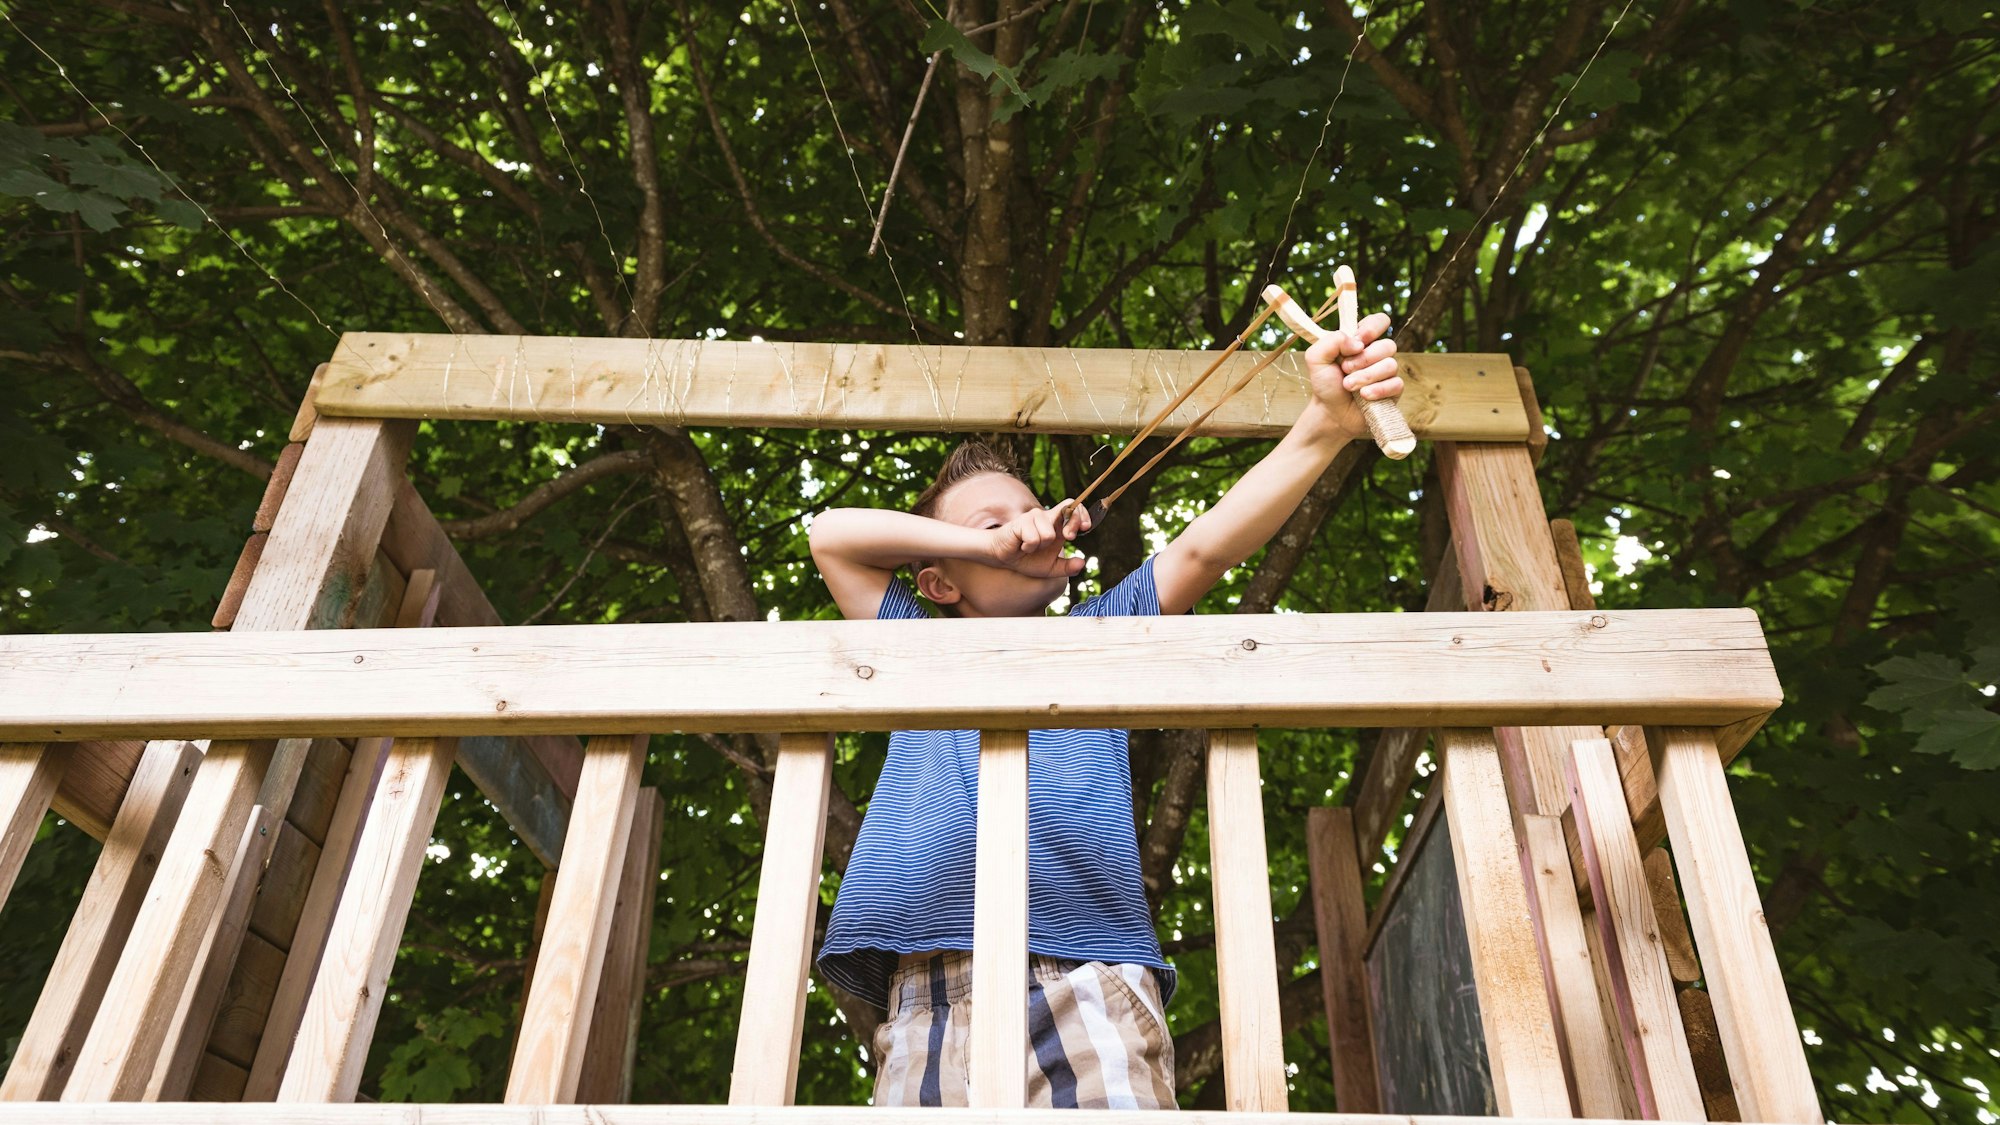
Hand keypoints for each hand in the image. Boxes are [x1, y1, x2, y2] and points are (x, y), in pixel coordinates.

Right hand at [988, 503, 1087, 577]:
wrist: (1003, 559)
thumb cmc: (1027, 560)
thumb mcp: (1051, 568)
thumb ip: (1067, 567)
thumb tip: (1082, 563)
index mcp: (1056, 524)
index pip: (1073, 508)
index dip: (1082, 514)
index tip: (1085, 528)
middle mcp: (1046, 517)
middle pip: (1068, 508)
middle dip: (1073, 524)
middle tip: (1068, 538)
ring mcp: (1033, 517)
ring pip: (1049, 535)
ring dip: (1040, 547)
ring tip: (1029, 547)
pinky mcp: (1021, 522)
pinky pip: (1033, 539)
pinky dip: (1028, 547)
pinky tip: (1021, 545)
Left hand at [1304, 312, 1401, 437]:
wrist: (1330, 412)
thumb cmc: (1325, 383)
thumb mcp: (1316, 358)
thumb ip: (1331, 341)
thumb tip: (1357, 343)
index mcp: (1361, 341)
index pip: (1379, 321)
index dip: (1372, 328)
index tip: (1358, 340)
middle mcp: (1377, 353)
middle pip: (1387, 345)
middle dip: (1364, 359)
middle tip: (1345, 369)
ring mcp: (1387, 372)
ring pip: (1390, 365)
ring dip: (1366, 376)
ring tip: (1348, 386)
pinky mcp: (1393, 390)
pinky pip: (1396, 384)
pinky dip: (1378, 390)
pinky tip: (1364, 396)